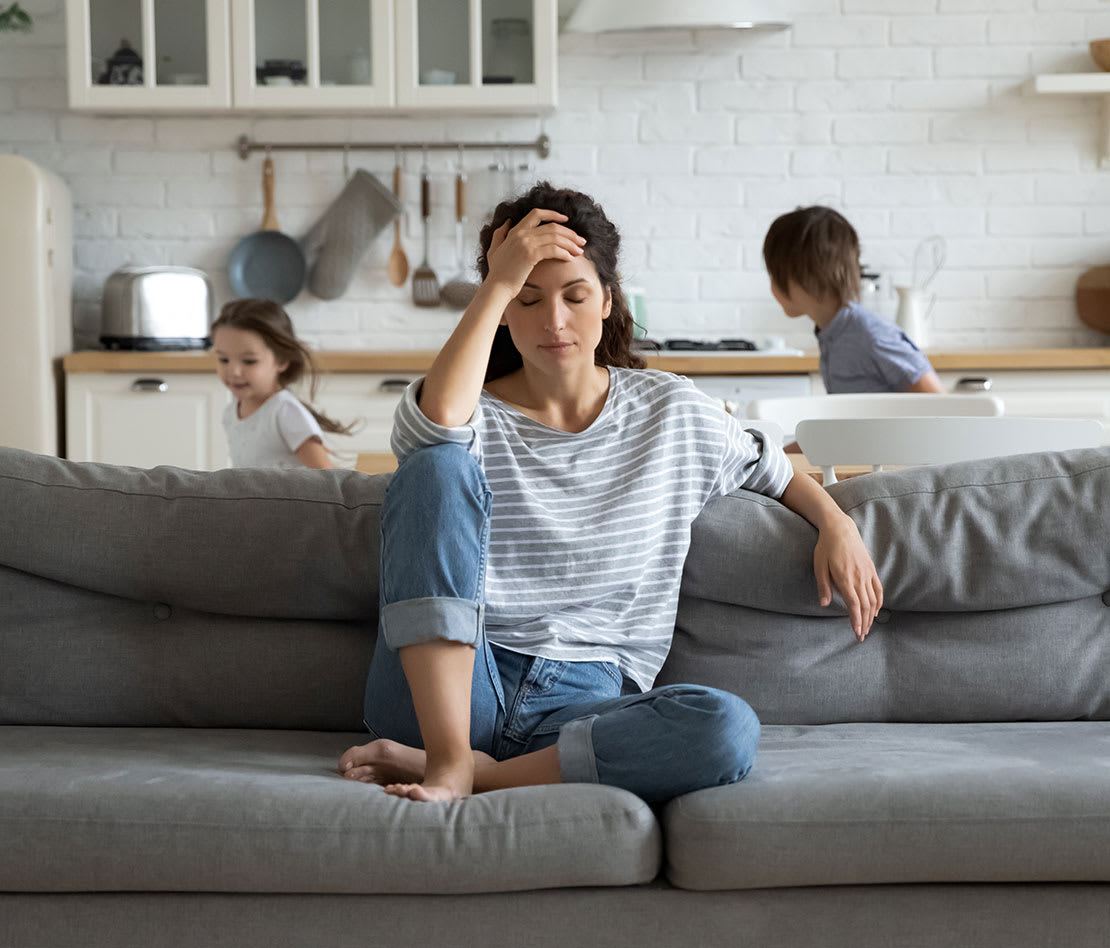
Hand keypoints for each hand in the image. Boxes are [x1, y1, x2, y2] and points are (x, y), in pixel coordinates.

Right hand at [485, 208, 586, 298]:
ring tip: (580, 251)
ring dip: (571, 244)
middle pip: (552, 226)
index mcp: (515, 230)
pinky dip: (565, 253)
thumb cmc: (497, 272)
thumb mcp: (494, 249)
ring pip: (556, 237)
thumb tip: (507, 222)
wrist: (497, 287)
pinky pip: (554, 250)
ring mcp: (526, 243)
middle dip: (570, 233)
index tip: (566, 220)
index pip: (537, 214)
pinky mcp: (531, 255)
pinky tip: (570, 259)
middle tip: (581, 241)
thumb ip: (500, 234)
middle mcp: (521, 233)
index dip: (553, 214)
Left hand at [813, 517, 882, 642]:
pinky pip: (878, 589)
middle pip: (865, 606)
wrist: (840, 529)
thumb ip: (823, 586)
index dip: (856, 621)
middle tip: (861, 637)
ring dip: (871, 616)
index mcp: (845, 579)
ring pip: (873, 600)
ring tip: (867, 628)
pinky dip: (879, 602)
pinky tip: (876, 612)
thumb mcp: (819, 566)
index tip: (857, 633)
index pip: (854, 605)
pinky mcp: (871, 569)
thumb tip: (824, 604)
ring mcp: (867, 574)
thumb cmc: (826, 547)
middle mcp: (859, 578)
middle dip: (864, 624)